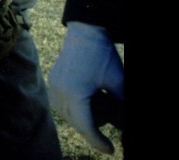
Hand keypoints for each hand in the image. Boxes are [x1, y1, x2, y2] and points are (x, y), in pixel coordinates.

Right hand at [48, 22, 123, 153]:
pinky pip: (62, 103)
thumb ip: (122, 105)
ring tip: (101, 108)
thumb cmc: (102, 55)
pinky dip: (75, 108)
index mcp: (75, 95)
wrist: (85, 31)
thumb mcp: (117, 83)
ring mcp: (55, 86)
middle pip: (76, 123)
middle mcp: (60, 93)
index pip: (86, 127)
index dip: (99, 141)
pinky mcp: (54, 80)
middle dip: (92, 129)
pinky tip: (89, 100)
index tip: (111, 150)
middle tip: (110, 127)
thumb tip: (124, 123)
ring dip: (83, 118)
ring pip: (67, 115)